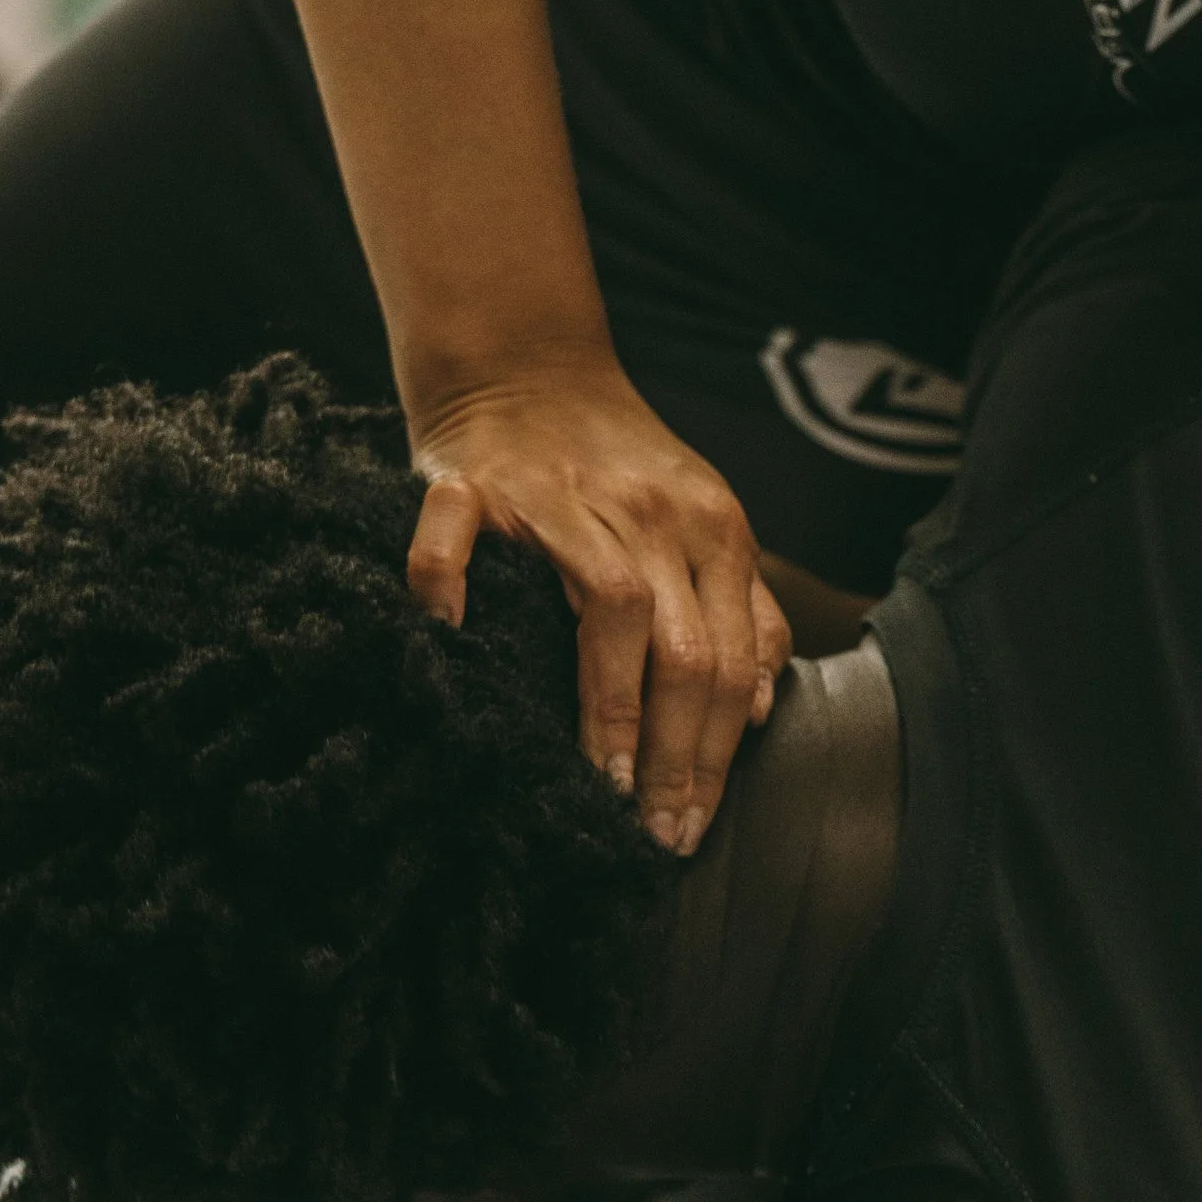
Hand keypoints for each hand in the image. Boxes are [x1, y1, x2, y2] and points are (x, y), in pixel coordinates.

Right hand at [406, 370, 789, 850]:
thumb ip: (740, 610)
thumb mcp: (702, 527)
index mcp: (711, 529)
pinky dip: (445, 588)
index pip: (726, 660)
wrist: (528, 366)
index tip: (693, 826)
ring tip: (603, 784)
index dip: (714, 753)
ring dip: (609, 709)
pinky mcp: (472, 482)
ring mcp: (560, 497)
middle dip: (674, 756)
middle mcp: (649, 515)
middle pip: (682, 649)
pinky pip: (454, 538)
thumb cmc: (618, 469)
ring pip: (607, 609)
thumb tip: (756, 709)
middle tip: (655, 835)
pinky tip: (449, 642)